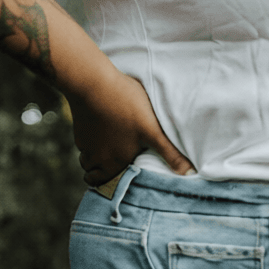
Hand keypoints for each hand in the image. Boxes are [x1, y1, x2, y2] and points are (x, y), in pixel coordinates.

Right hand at [69, 66, 193, 185]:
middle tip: (116, 164)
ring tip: (111, 146)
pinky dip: (92, 139)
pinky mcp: (79, 127)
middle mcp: (96, 157)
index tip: (121, 178)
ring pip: (87, 158)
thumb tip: (189, 173)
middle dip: (102, 173)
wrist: (93, 83)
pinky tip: (103, 126)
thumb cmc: (126, 106)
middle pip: (94, 174)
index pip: (106, 185)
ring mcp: (85, 143)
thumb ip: (169, 153)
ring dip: (96, 156)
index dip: (112, 185)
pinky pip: (84, 141)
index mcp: (114, 163)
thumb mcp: (152, 130)